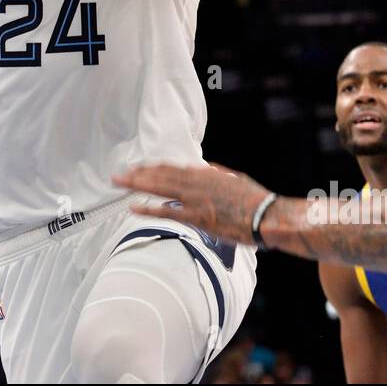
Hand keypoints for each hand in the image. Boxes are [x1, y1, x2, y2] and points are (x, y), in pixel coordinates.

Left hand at [112, 161, 271, 245]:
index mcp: (206, 174)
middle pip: (161, 175)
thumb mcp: (235, 179)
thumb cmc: (255, 200)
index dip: (154, 168)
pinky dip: (149, 209)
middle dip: (138, 174)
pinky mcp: (198, 217)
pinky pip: (168, 212)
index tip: (139, 169)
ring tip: (120, 183)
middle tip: (119, 175)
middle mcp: (197, 183)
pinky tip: (133, 208)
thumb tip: (205, 168)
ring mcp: (196, 199)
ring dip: (137, 185)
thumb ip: (217, 173)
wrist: (267, 216)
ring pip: (160, 188)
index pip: (173, 168)